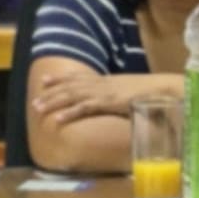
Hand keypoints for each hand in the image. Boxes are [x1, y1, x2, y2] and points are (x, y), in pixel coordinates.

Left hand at [35, 73, 153, 133]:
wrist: (164, 88)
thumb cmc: (153, 93)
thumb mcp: (133, 93)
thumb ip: (122, 96)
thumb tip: (119, 102)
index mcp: (107, 80)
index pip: (79, 77)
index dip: (61, 79)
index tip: (46, 80)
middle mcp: (102, 83)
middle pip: (70, 86)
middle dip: (51, 93)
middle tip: (34, 100)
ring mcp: (103, 92)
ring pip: (71, 95)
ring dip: (53, 102)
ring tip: (38, 109)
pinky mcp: (107, 102)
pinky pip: (84, 107)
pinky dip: (68, 113)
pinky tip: (56, 119)